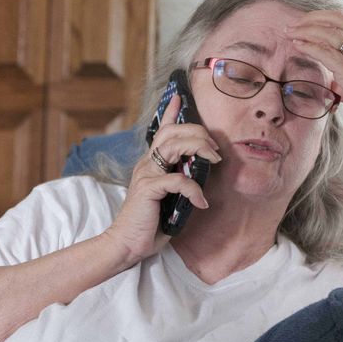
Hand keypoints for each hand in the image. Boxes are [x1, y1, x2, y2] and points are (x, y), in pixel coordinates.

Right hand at [104, 96, 220, 264]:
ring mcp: (146, 174)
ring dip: (198, 148)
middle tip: (215, 147)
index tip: (179, 97)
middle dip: (198, 132)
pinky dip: (193, 189)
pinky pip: (177, 180)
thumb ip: (181, 184)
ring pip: (173, 145)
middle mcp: (146, 164)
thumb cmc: (148, 225)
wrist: (126, 244)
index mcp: (150, 164)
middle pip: (172, 132)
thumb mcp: (169, 199)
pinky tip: (202, 202)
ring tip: (214, 160)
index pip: (161, 131)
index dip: (170, 113)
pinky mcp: (148, 188)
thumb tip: (200, 176)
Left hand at [285, 10, 342, 147]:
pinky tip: (297, 45)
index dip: (324, 19)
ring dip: (306, 30)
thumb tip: (335, 79)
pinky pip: (326, 53)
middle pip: (338, 19)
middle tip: (294, 24)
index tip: (307, 24)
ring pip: (330, 33)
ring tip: (290, 32)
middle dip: (313, 18)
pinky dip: (309, 46)